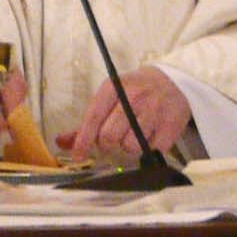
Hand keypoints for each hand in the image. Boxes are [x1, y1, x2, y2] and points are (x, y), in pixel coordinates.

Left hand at [56, 66, 189, 159]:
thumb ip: (87, 122)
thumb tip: (62, 143)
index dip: (84, 140)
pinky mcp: (171, 125)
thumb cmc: (135, 92)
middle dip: (107, 143)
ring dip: (128, 146)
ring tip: (134, 133)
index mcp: (113, 87)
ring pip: (130, 146)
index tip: (78, 156)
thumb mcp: (110, 97)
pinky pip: (151, 150)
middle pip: (109, 136)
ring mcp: (154, 111)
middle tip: (113, 137)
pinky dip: (148, 148)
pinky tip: (150, 134)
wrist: (174, 81)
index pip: (93, 118)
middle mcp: (133, 97)